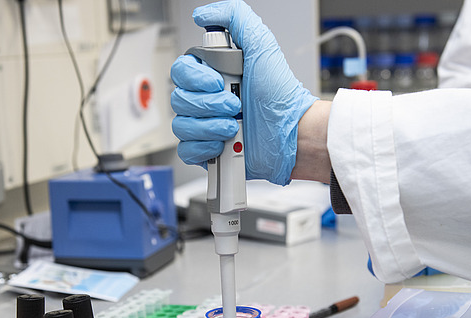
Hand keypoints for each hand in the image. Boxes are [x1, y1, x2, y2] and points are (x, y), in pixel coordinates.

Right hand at [170, 0, 317, 184]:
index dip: (196, 78)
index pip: (181, 71)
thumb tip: (203, 14)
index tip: (218, 81)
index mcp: (213, 74)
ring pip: (181, 125)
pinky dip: (203, 147)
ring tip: (234, 126)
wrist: (291, 132)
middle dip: (208, 104)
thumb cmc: (280, 94)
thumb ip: (235, 17)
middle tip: (234, 105)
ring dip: (209, 126)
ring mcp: (206, 124)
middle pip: (179, 98)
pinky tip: (224, 143)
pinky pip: (186, 149)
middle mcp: (206, 98)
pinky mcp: (208, 150)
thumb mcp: (262, 44)